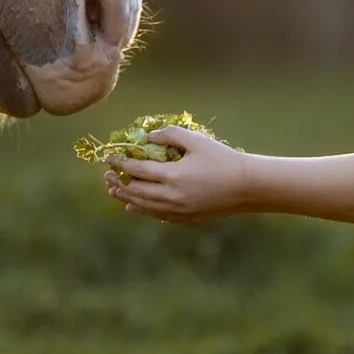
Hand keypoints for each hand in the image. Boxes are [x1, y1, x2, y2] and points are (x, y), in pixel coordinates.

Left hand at [103, 126, 248, 223]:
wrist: (247, 187)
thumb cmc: (223, 159)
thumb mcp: (197, 141)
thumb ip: (170, 135)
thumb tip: (148, 137)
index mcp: (173, 177)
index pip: (138, 171)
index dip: (121, 163)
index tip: (109, 157)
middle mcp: (172, 197)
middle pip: (136, 192)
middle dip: (119, 182)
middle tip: (106, 175)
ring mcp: (178, 211)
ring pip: (144, 207)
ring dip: (126, 198)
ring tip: (114, 191)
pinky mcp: (186, 218)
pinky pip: (157, 215)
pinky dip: (142, 210)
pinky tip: (134, 207)